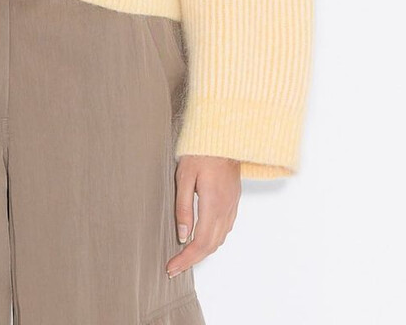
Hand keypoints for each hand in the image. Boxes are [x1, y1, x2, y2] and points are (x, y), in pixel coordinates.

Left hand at [166, 155, 240, 278]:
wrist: (223, 136)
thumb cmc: (201, 152)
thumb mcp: (184, 176)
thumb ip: (183, 207)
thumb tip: (182, 235)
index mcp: (213, 204)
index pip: (200, 243)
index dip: (185, 259)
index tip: (172, 267)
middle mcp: (225, 209)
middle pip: (211, 246)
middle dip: (192, 260)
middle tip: (175, 267)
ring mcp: (232, 205)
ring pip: (220, 239)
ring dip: (203, 252)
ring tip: (185, 257)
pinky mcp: (233, 200)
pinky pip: (225, 228)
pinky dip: (213, 240)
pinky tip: (202, 238)